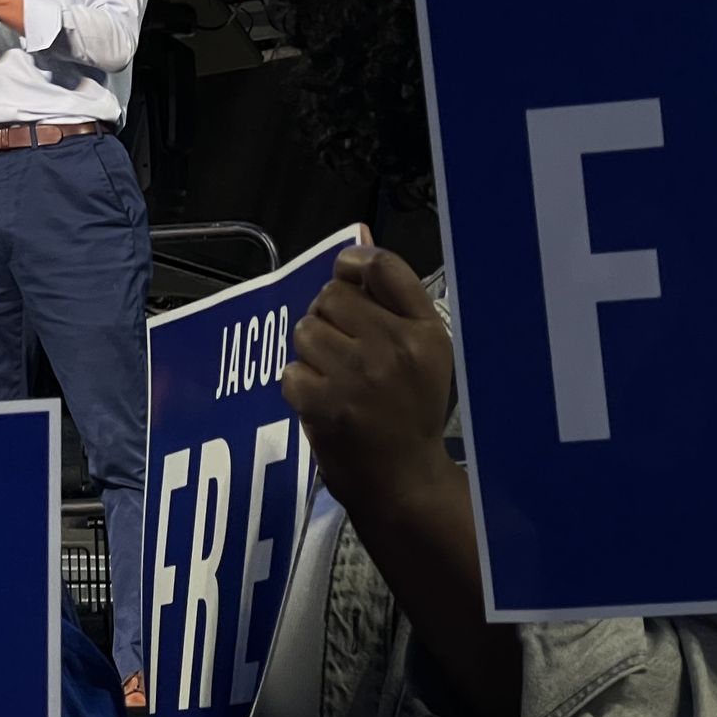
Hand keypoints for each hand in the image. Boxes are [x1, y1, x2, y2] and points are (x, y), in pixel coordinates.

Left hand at [281, 244, 455, 514]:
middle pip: (332, 295)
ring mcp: (358, 377)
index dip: (352, 263)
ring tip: (335, 374)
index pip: (382, 266)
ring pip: (306, 330)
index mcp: (425, 332)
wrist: (404, 481)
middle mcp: (394, 348)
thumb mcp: (424, 351)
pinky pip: (291, 371)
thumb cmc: (413, 410)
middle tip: (344, 346)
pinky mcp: (325, 405)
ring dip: (312, 350)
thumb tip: (357, 234)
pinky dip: (300, 386)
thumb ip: (391, 295)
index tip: (346, 277)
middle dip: (329, 316)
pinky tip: (324, 401)